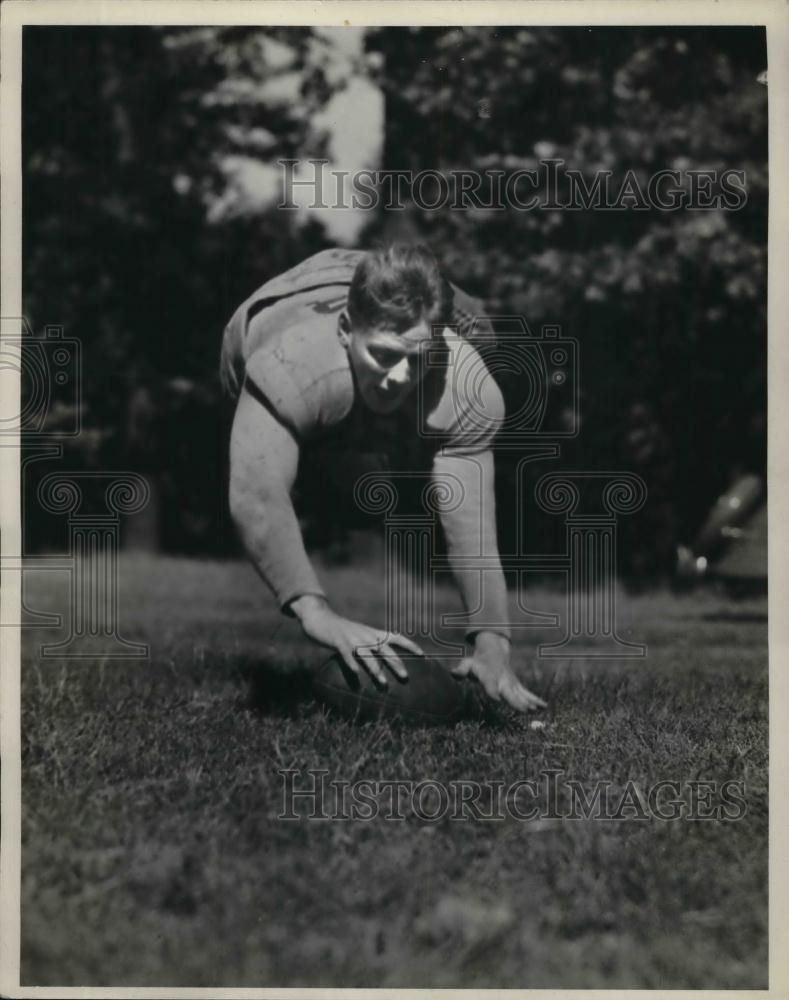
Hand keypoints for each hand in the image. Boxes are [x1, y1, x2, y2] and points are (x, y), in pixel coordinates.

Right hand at [289, 595, 421, 686]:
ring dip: (376, 669)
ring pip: (367, 654)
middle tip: (405, 676)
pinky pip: (347, 654)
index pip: (395, 637)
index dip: (409, 645)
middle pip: (384, 648)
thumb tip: (385, 660)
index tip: (422, 655)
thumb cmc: (342, 631)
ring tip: (383, 682)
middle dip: (395, 662)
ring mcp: (352, 638)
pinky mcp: (338, 641)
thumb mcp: (360, 634)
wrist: (321, 617)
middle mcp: (365, 635)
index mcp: (372, 633)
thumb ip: (372, 644)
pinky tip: (357, 674)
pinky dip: (352, 663)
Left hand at [452, 631, 546, 712]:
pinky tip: (544, 707)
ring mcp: (511, 683)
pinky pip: (527, 693)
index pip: (490, 684)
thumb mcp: (468, 663)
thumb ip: (461, 670)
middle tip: (524, 710)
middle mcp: (502, 679)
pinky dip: (536, 700)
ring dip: (529, 702)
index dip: (492, 690)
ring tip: (536, 710)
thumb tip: (453, 674)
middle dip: (516, 701)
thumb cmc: (478, 662)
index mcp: (489, 675)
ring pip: (521, 693)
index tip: (496, 698)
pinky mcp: (517, 685)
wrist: (494, 651)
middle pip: (509, 692)